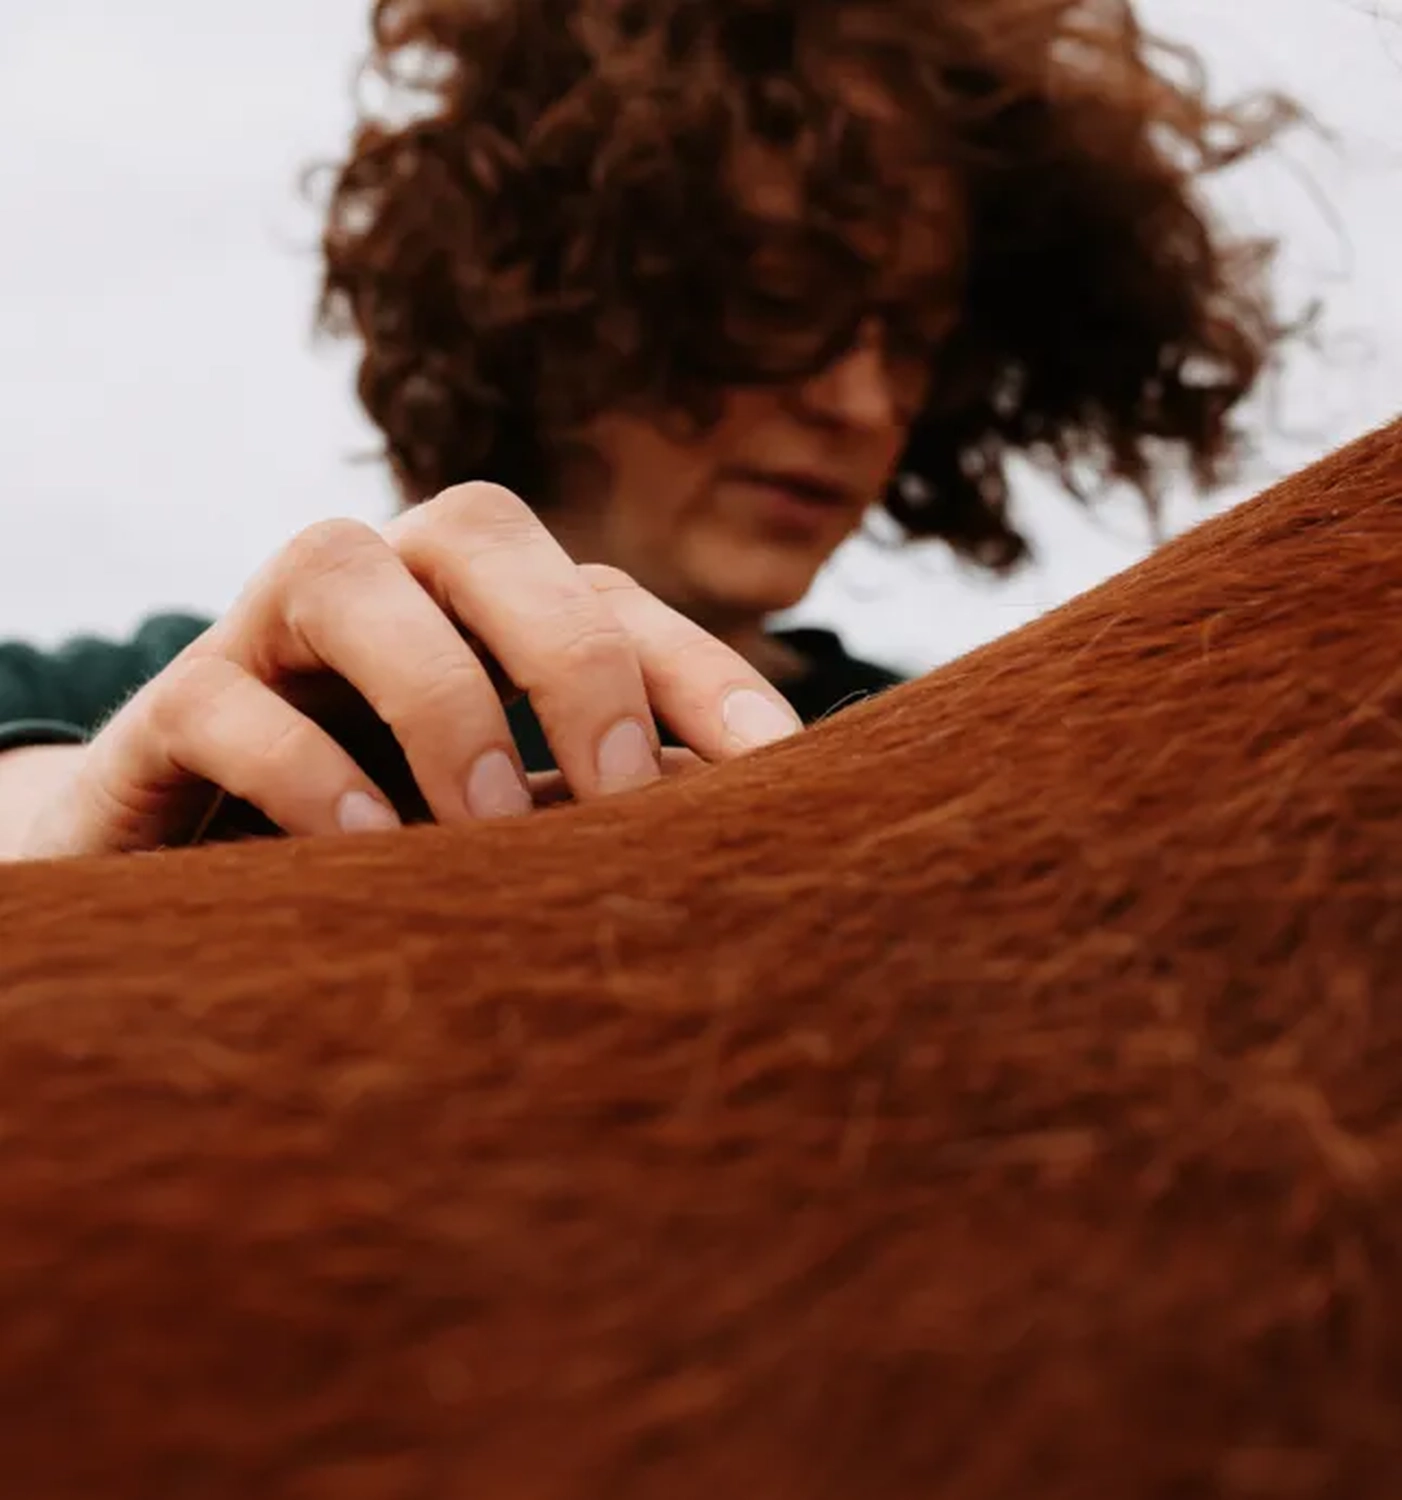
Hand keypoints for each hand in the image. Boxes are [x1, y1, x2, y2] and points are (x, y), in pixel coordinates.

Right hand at [20, 483, 801, 857]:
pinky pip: (221, 698)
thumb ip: (598, 810)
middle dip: (567, 649)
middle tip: (620, 788)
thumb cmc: (381, 857)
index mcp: (474, 624)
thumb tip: (738, 832)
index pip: (607, 600)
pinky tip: (367, 848)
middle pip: (477, 527)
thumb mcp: (508, 832)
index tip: (777, 771)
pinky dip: (302, 765)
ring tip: (492, 822)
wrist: (189, 889)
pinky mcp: (165, 719)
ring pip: (338, 566)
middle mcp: (380, 601)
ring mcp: (261, 642)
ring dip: (438, 692)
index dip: (701, 670)